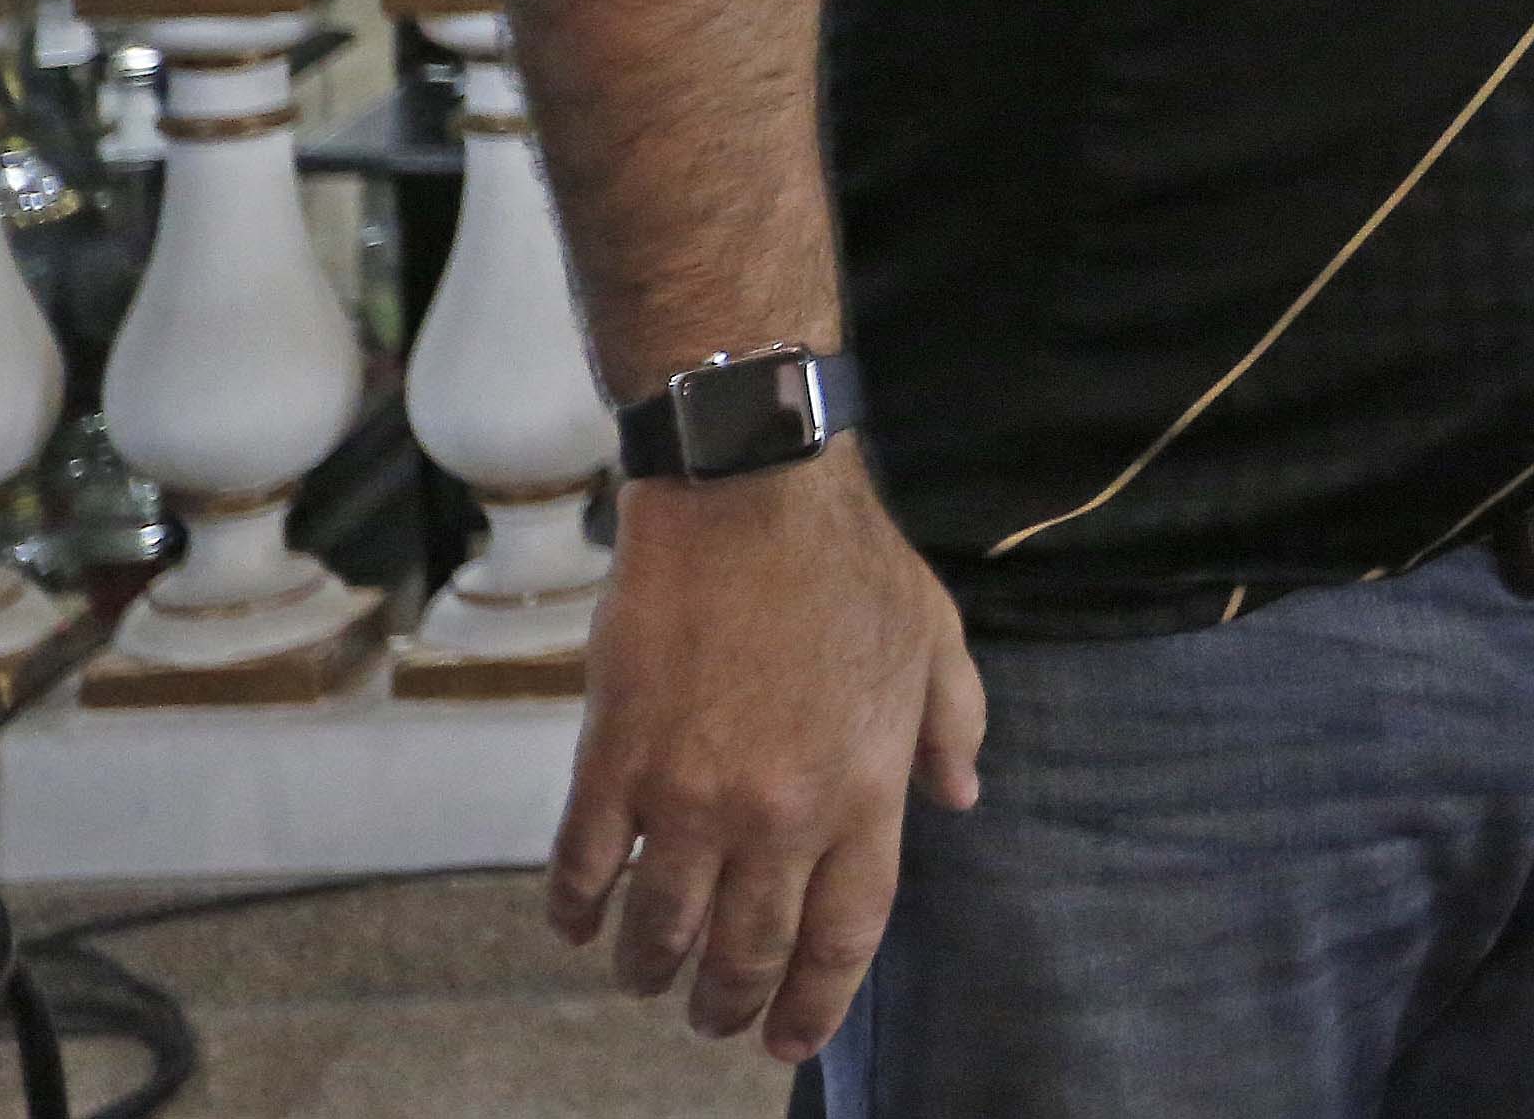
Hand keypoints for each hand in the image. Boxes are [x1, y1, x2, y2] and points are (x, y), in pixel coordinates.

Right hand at [548, 450, 986, 1064]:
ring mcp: (691, 793)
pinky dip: (575, 911)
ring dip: (649, 970)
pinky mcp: (616, 761)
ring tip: (646, 977)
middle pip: (748, 952)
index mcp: (863, 791)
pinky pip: (583, 869)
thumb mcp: (937, 640)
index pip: (843, 935)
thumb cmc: (850, 564)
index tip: (791, 1039)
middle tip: (713, 1019)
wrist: (748, 495)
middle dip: (727, 1005)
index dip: (815, 1002)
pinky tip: (577, 922)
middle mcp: (780, 813)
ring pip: (660, 929)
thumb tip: (958, 796)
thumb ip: (952, 727)